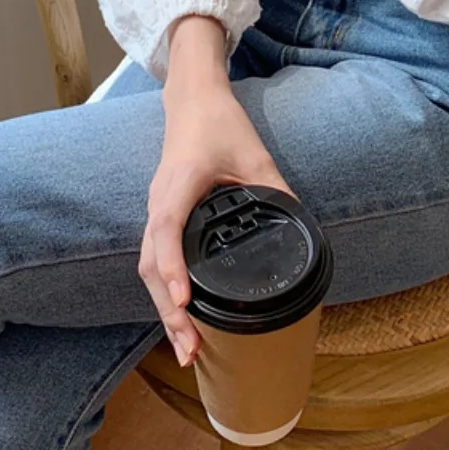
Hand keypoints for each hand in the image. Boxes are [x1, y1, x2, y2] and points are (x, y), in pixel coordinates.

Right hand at [140, 83, 290, 367]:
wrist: (192, 99)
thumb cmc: (220, 123)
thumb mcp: (256, 154)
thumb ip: (275, 190)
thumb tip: (299, 228)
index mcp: (182, 183)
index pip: (169, 229)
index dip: (174, 267)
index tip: (185, 301)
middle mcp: (160, 201)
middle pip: (151, 264)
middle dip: (168, 310)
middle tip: (190, 349)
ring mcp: (155, 209)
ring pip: (149, 266)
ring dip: (163, 308)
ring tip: (186, 347)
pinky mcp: (160, 214)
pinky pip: (155, 257)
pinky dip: (164, 290)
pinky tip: (180, 315)